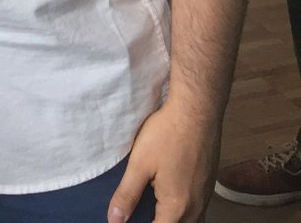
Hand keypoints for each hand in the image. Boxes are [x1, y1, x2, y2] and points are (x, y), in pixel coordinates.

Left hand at [108, 102, 217, 222]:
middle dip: (157, 222)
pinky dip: (181, 211)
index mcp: (177, 208)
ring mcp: (205, 198)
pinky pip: (195, 210)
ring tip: (150, 208)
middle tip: (136, 214)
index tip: (127, 221)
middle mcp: (196, 209)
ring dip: (170, 218)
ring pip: (189, 221)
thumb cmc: (167, 135)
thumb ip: (127, 194)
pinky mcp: (208, 186)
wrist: (197, 111)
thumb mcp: (139, 163)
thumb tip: (115, 220)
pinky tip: (167, 196)